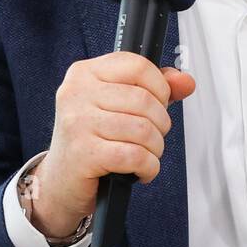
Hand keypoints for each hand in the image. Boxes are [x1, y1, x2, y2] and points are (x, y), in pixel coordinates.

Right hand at [31, 52, 194, 237]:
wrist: (61, 181)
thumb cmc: (92, 139)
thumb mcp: (119, 105)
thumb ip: (155, 88)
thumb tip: (185, 81)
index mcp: (84, 73)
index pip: (138, 66)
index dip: (160, 87)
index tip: (159, 104)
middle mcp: (76, 93)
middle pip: (144, 100)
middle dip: (160, 124)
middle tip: (151, 137)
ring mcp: (77, 123)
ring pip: (142, 129)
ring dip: (154, 148)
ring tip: (145, 154)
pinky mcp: (83, 154)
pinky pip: (134, 156)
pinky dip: (148, 167)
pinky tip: (140, 170)